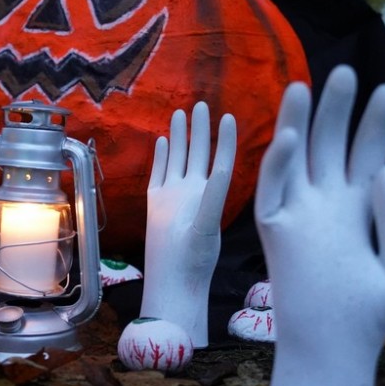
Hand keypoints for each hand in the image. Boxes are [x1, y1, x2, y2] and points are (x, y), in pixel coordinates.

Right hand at [140, 101, 235, 347]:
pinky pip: (159, 172)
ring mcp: (174, 196)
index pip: (220, 159)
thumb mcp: (208, 226)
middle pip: (198, 152)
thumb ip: (214, 195)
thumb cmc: (195, 260)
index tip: (228, 116)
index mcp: (211, 195)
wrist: (173, 282)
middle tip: (201, 103)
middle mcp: (194, 191)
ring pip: (178, 158)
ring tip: (182, 113)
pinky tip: (164, 141)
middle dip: (199, 128)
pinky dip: (162, 156)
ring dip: (180, 136)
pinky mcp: (156, 202)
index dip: (225, 138)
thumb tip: (223, 166)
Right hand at [255, 65, 384, 385]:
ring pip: (297, 158)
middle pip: (330, 146)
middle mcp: (325, 204)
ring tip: (311, 84)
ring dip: (303, 123)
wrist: (331, 351)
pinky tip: (293, 134)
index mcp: (355, 209)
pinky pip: (272, 190)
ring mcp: (298, 213)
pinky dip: (279, 164)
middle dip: (338, 110)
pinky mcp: (274, 230)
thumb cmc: (366, 315)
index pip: (365, 155)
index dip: (376, 124)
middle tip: (348, 72)